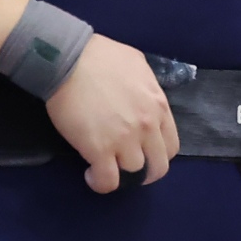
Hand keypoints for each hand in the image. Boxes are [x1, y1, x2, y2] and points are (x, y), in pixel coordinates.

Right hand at [47, 35, 179, 192]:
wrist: (69, 60)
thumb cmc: (100, 56)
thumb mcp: (138, 65)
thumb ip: (147, 88)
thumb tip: (143, 97)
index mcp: (159, 106)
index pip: (171, 146)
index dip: (157, 154)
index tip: (143, 153)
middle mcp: (147, 126)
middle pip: (157, 166)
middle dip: (144, 172)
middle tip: (127, 169)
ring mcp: (124, 140)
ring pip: (133, 174)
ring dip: (120, 174)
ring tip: (104, 167)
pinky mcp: (99, 150)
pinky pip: (107, 180)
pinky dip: (100, 183)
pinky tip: (91, 175)